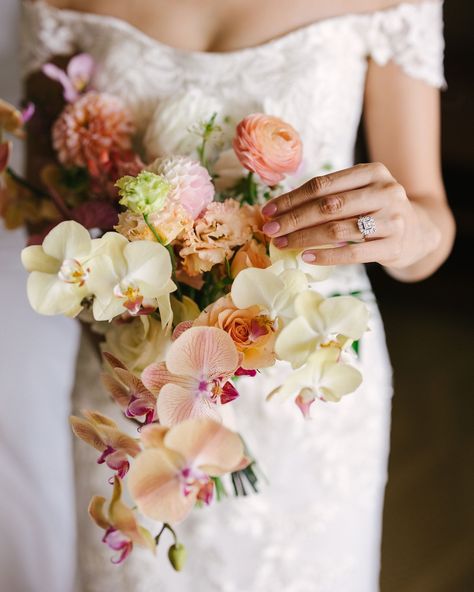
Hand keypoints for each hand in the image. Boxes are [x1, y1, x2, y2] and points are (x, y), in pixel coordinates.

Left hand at [261, 162, 436, 267]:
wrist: (420, 231)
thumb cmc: (378, 211)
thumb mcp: (361, 192)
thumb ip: (331, 196)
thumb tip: (280, 210)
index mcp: (372, 172)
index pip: (322, 185)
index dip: (292, 198)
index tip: (268, 210)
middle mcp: (384, 191)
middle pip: (327, 206)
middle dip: (293, 218)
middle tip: (270, 229)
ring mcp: (392, 219)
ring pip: (337, 229)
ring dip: (304, 238)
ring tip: (282, 243)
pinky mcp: (393, 245)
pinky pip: (352, 252)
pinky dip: (325, 256)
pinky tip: (306, 257)